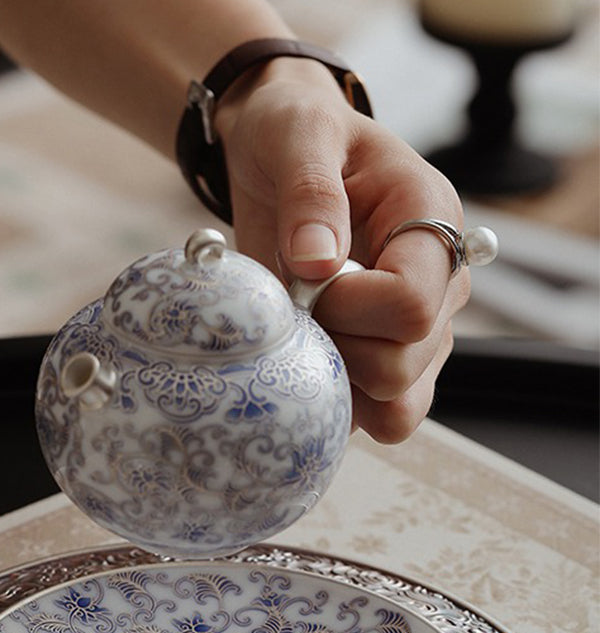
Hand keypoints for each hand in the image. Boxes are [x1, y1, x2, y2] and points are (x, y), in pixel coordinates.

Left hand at [218, 59, 468, 442]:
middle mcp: (438, 284)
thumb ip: (310, 194)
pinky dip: (334, 403)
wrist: (277, 154)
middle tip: (299, 304)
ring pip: (397, 406)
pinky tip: (304, 362)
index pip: (413, 305)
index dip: (349, 308)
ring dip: (336, 382)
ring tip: (303, 331)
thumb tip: (317, 262)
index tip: (307, 281)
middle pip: (404, 366)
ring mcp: (415, 332)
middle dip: (336, 347)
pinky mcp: (383, 360)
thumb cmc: (295, 134)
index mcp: (431, 223)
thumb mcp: (298, 135)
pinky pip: (375, 416)